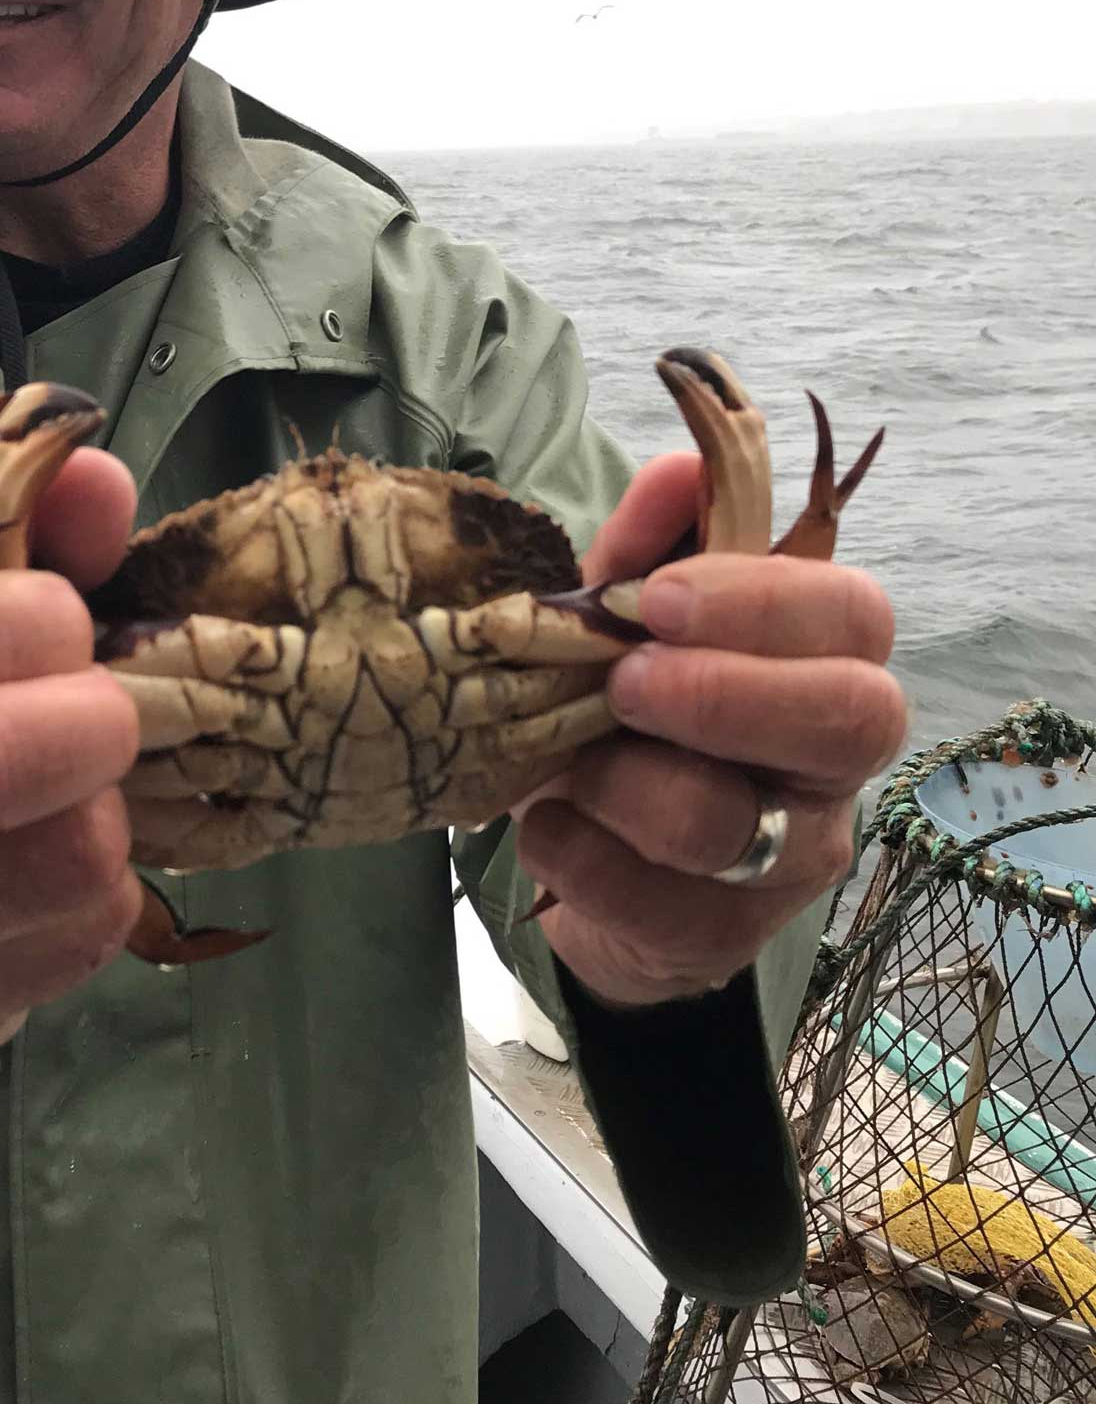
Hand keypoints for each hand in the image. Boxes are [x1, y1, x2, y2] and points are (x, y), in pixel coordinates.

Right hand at [0, 445, 142, 1101]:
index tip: (76, 631)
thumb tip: (99, 472)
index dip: (47, 627)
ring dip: (106, 826)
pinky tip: (66, 883)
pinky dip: (103, 905)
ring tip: (84, 806)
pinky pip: (71, 946)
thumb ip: (33, 536)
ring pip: (53, 865)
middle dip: (89, 734)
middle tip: (116, 723)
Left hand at [513, 452, 907, 1008]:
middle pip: (855, 718)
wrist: (593, 860)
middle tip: (624, 683)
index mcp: (821, 660)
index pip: (854, 614)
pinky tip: (549, 828)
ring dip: (630, 784)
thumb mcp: (623, 624)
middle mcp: (832, 760)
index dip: (761, 602)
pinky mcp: (726, 935)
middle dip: (727, 693)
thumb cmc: (624, 711)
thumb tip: (678, 467)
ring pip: (742, 826)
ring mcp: (792, 855)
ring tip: (566, 760)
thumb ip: (648, 549)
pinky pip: (663, 906)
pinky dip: (582, 858)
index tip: (653, 598)